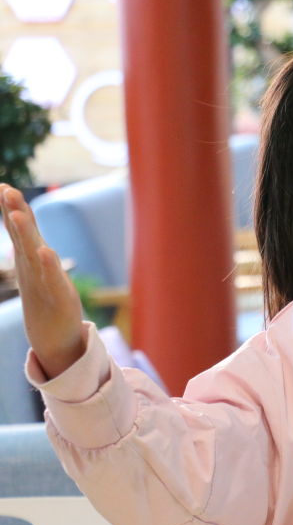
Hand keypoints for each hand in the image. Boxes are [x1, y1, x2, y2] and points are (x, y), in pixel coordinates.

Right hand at [0, 184, 84, 378]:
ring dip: (26, 233)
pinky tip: (44, 250)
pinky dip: (48, 264)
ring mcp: (42, 281)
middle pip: (23, 236)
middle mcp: (32, 268)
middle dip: (15, 212)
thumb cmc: (47, 302)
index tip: (2, 186)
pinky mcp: (56, 296)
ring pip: (32, 253)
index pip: (20, 230)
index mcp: (30, 260)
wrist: (54, 338)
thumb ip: (34, 251)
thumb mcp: (39, 273)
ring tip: (19, 212)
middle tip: (4, 189)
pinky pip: (50, 278)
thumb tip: (28, 232)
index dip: (12, 208)